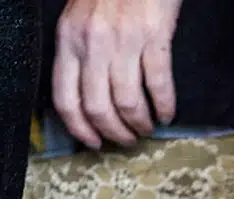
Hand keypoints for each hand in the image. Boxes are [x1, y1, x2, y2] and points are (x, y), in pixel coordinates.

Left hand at [53, 0, 182, 148]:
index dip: (81, 129)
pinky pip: (157, 83)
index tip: (94, 143)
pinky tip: (167, 113)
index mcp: (69, 41)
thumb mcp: (79, 20)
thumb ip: (79, 54)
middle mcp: (92, 44)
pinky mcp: (153, 36)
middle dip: (115, 133)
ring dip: (139, 124)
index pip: (66, 99)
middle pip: (98, 108)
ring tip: (147, 129)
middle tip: (127, 141)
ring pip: (127, 102)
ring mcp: (123, 40)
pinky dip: (163, 106)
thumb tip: (86, 98)